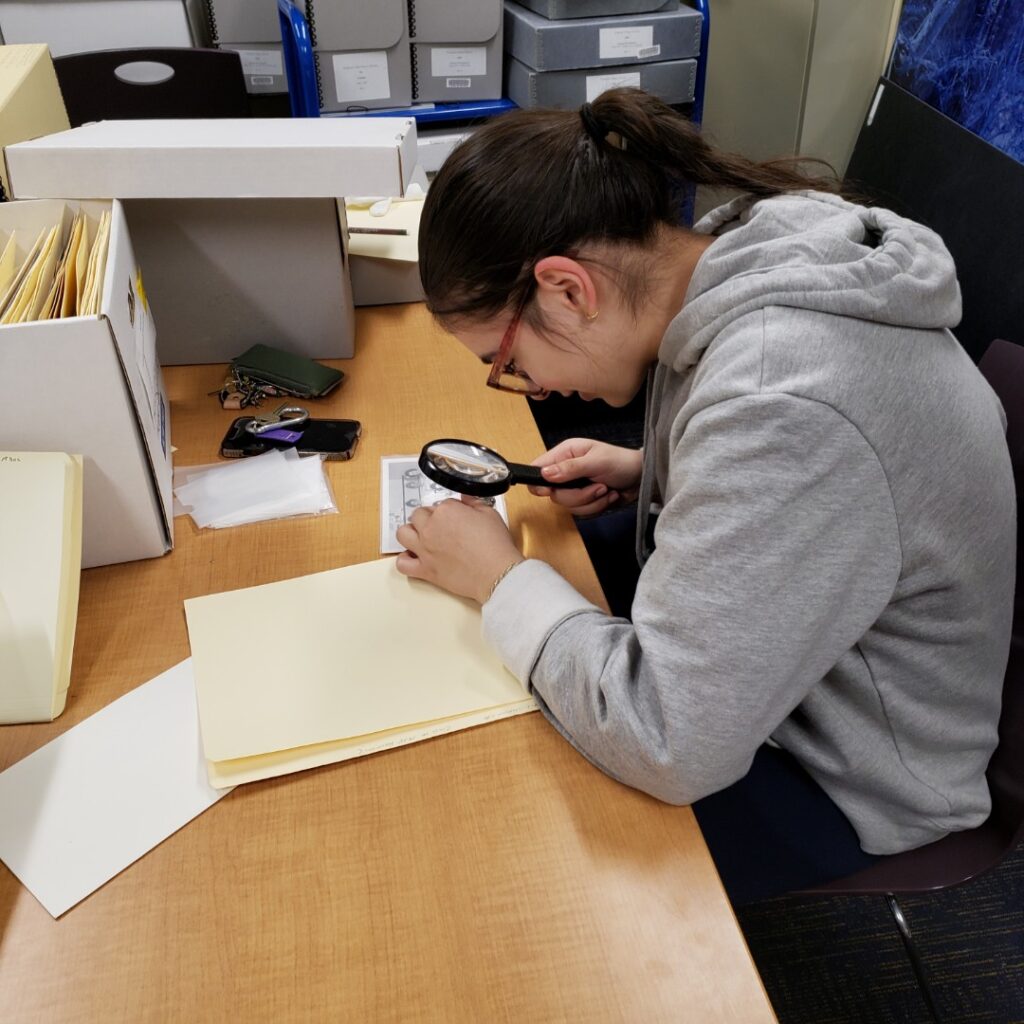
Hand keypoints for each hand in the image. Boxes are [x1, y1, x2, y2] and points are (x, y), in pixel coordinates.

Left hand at [395, 496, 523, 603]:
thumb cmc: (495, 546)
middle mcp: (430, 528)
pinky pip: (402, 564)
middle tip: (441, 526)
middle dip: (428, 518)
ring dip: (411, 532)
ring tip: (422, 537)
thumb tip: (465, 498)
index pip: (440, 504)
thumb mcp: (489, 514)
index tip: (457, 517)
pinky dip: (405, 560)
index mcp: (446, 511)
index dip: (450, 510)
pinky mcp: (425, 569)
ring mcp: (425, 549)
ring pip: (403, 534)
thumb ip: (473, 502)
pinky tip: (414, 557)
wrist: (496, 574)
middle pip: (418, 515)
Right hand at [529, 438, 642, 516]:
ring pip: (569, 506)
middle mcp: (566, 471)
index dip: (539, 483)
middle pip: (554, 494)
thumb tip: (545, 474)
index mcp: (565, 454)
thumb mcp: (597, 461)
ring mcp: (575, 487)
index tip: (550, 490)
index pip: (538, 468)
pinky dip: (597, 508)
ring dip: (592, 502)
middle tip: (598, 487)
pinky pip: (581, 513)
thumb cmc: (621, 462)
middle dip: (579, 496)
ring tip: (606, 490)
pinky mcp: (584, 500)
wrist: (642, 478)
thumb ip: (570, 468)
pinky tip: (608, 496)